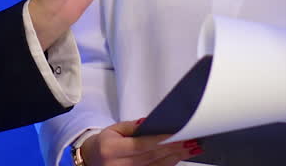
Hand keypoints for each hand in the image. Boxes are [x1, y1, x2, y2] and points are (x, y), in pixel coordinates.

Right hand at [78, 119, 201, 165]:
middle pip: (153, 156)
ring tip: (192, 148)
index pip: (141, 145)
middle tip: (192, 139)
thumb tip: (152, 122)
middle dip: (174, 147)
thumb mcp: (114, 129)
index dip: (161, 140)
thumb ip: (133, 126)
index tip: (178, 134)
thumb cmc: (105, 143)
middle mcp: (119, 165)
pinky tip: (179, 156)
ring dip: (176, 157)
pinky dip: (169, 164)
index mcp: (112, 149)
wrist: (93, 160)